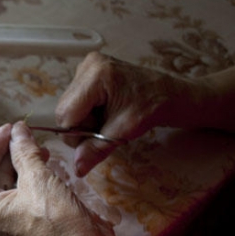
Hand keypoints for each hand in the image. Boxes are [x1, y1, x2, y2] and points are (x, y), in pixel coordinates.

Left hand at [0, 122, 109, 235]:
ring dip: (21, 162)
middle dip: (8, 152)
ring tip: (39, 147)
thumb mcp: (37, 177)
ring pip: (9, 184)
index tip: (10, 128)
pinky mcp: (28, 223)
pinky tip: (44, 163)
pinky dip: (30, 177)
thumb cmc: (57, 218)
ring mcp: (10, 222)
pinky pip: (22, 194)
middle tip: (26, 134)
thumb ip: (23, 150)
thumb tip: (18, 130)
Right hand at [55, 52, 181, 176]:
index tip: (98, 137)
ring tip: (108, 118)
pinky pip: (75, 101)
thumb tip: (77, 169)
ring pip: (68, 108)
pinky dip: (88, 112)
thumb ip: (97, 149)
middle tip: (105, 129)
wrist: (170, 94)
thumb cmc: (152, 108)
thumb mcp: (124, 131)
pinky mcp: (88, 71)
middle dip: (81, 127)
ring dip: (85, 121)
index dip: (77, 133)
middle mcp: (87, 66)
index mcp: (95, 75)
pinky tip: (106, 110)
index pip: (66, 114)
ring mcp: (86, 67)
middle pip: (64, 110)